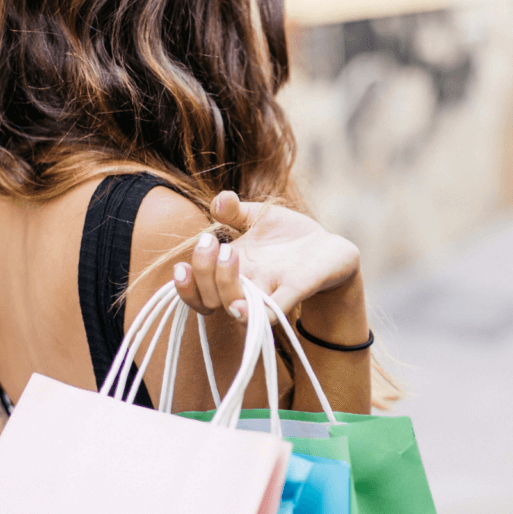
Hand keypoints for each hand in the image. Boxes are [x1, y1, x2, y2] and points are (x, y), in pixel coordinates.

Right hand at [172, 191, 362, 322]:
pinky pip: (273, 311)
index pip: (197, 290)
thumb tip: (219, 200)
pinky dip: (257, 313)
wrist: (330, 248)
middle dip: (204, 272)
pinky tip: (241, 308)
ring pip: (236, 306)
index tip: (182, 266)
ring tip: (229, 254)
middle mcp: (246, 286)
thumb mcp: (260, 217)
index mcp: (231, 270)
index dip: (184, 286)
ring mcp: (270, 291)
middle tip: (214, 244)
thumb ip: (235, 210)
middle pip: (210, 298)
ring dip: (224, 284)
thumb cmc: (289, 237)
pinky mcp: (296, 291)